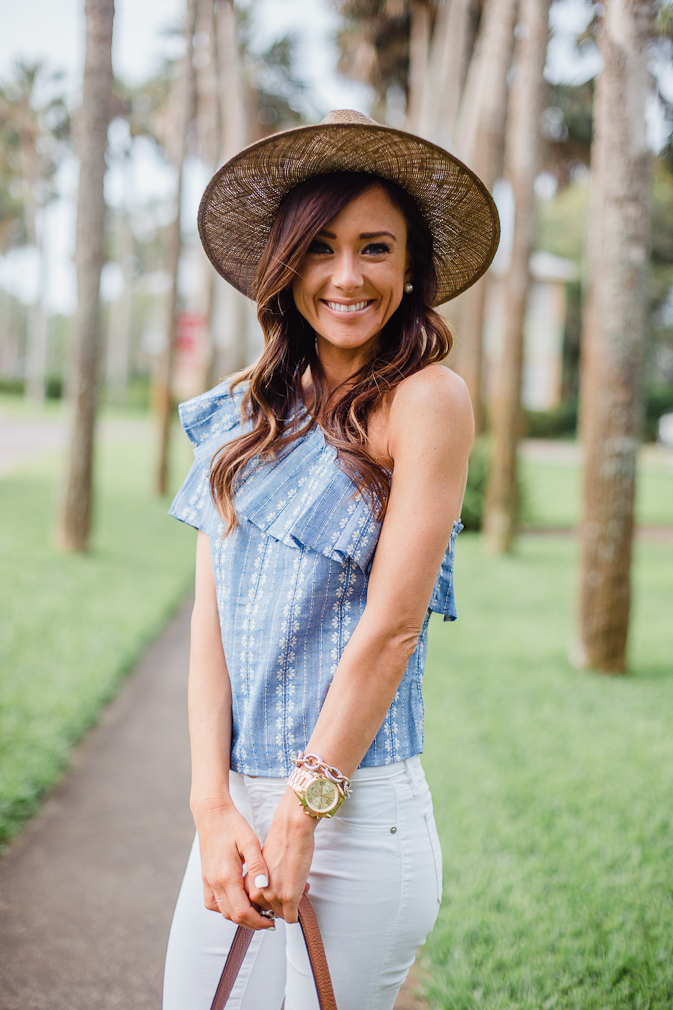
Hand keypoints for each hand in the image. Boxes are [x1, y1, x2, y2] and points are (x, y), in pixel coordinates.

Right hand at [192, 798, 274, 929]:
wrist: (211, 814)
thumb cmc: (232, 825)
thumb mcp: (250, 842)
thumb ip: (257, 865)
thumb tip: (264, 887)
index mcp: (227, 876)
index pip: (242, 911)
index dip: (259, 921)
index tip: (273, 921)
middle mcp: (215, 882)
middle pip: (233, 916)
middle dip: (252, 923)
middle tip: (269, 920)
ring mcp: (208, 881)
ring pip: (222, 912)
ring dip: (240, 916)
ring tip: (257, 912)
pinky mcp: (205, 878)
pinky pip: (213, 903)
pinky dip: (226, 909)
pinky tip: (238, 902)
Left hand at [248, 788, 316, 923]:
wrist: (291, 830)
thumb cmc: (280, 842)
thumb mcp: (262, 865)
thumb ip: (262, 881)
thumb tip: (270, 892)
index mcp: (249, 884)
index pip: (254, 906)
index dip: (266, 900)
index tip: (275, 893)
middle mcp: (258, 892)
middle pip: (268, 912)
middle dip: (279, 904)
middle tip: (289, 887)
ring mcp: (273, 896)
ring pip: (281, 914)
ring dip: (290, 905)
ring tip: (297, 885)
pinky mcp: (289, 897)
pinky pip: (291, 918)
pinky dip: (296, 914)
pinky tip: (300, 895)